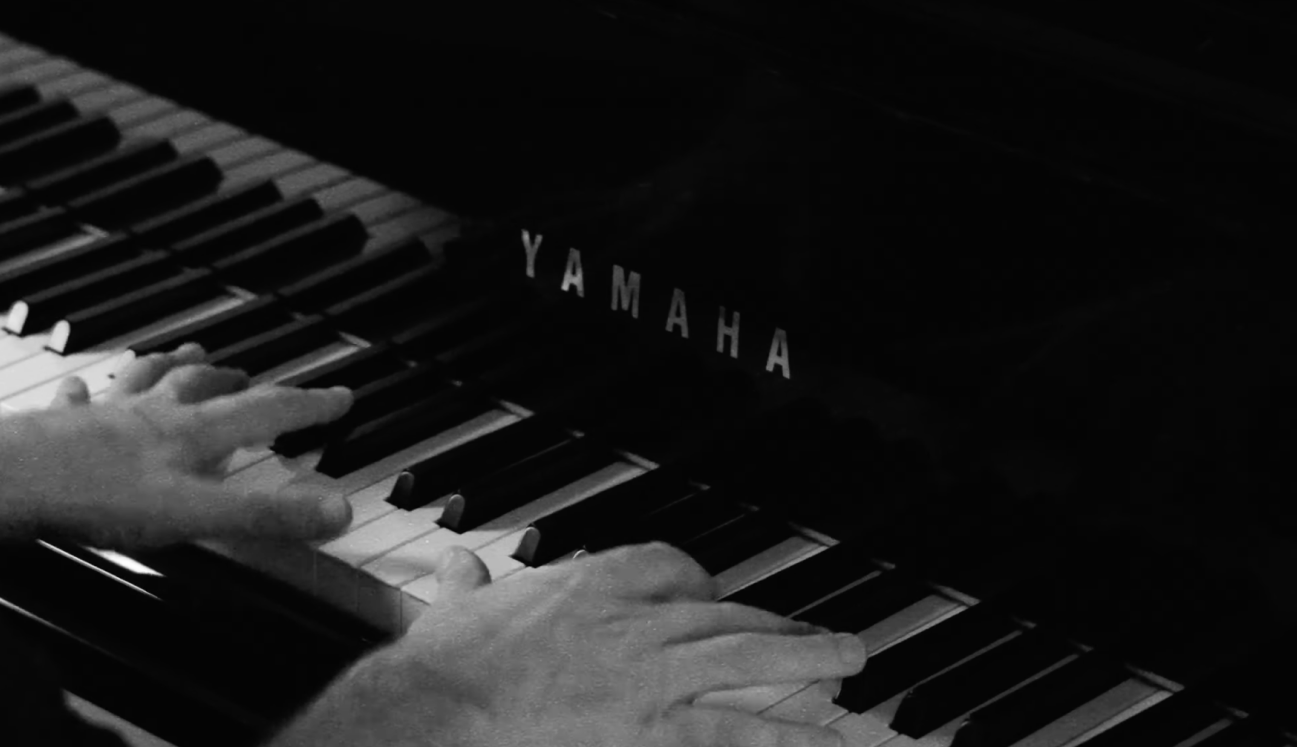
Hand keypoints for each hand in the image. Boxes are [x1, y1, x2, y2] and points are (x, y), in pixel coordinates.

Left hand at [0, 344, 355, 549]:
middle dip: (236, 381)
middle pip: (202, 387)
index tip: (340, 395)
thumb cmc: (91, 496)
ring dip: (171, 368)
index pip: (264, 412)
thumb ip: (264, 515)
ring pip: (146, 381)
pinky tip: (78, 385)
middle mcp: (150, 415)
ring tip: (185, 354)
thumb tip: (335, 511)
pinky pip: (78, 400)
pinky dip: (86, 391)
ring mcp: (102, 417)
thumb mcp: (193, 517)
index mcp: (190, 434)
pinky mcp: (57, 429)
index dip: (308, 406)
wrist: (3, 481)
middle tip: (254, 374)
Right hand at [276, 542, 863, 746]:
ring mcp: (657, 678)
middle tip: (829, 638)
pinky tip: (826, 743)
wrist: (443, 707)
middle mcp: (640, 623)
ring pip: (752, 663)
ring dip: (810, 662)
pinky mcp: (660, 731)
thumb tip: (455, 567)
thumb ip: (467, 586)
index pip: (671, 567)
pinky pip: (742, 735)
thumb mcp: (456, 609)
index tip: (708, 595)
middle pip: (729, 615)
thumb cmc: (446, 663)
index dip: (697, 583)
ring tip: (853, 667)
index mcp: (593, 584)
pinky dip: (788, 736)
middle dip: (783, 627)